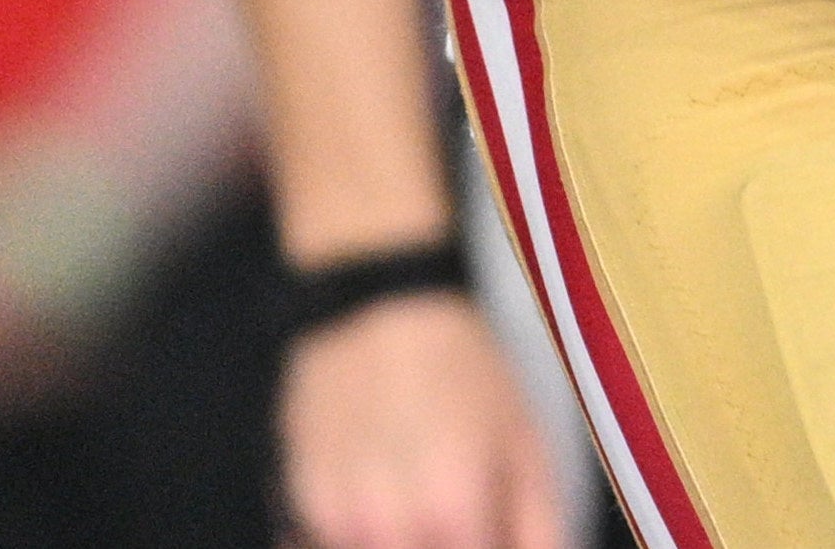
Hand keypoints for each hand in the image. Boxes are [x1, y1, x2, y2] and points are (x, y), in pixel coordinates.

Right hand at [281, 289, 573, 548]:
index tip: (493, 528)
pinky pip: (324, 548)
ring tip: (421, 502)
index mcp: (453, 511)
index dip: (491, 548)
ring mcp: (333, 522)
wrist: (375, 308)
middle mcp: (386, 529)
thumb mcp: (524, 436)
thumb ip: (539, 520)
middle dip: (447, 544)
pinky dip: (353, 538)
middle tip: (461, 514)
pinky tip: (376, 505)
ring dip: (404, 540)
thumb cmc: (462, 369)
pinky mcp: (296, 506)